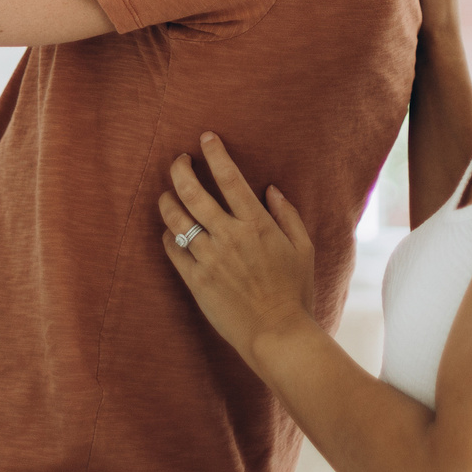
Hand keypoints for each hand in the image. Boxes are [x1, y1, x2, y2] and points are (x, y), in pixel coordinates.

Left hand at [159, 133, 318, 363]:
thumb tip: (271, 189)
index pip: (229, 177)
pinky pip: (173, 251)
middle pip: (193, 192)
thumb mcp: (304, 248)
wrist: (277, 333)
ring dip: (167, 200)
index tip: (206, 137)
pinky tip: (171, 231)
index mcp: (256, 224)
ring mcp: (209, 259)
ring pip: (176, 219)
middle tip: (179, 160)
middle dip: (180, 169)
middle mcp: (229, 236)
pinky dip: (168, 236)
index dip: (215, 152)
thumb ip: (288, 215)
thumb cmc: (295, 291)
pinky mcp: (195, 281)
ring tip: (167, 194)